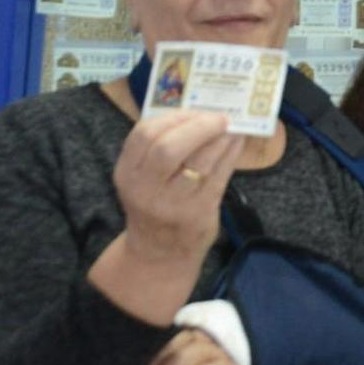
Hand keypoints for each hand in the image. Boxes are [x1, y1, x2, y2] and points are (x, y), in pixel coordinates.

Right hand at [88, 109, 239, 324]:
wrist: (159, 254)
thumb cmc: (155, 204)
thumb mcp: (143, 179)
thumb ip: (159, 148)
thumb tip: (198, 110)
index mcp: (127, 173)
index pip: (144, 134)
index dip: (172, 117)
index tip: (193, 110)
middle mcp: (145, 189)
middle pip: (168, 147)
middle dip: (198, 125)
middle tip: (218, 118)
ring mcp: (172, 203)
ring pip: (199, 160)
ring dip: (220, 138)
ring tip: (230, 127)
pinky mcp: (199, 213)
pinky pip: (219, 175)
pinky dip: (230, 153)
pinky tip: (236, 142)